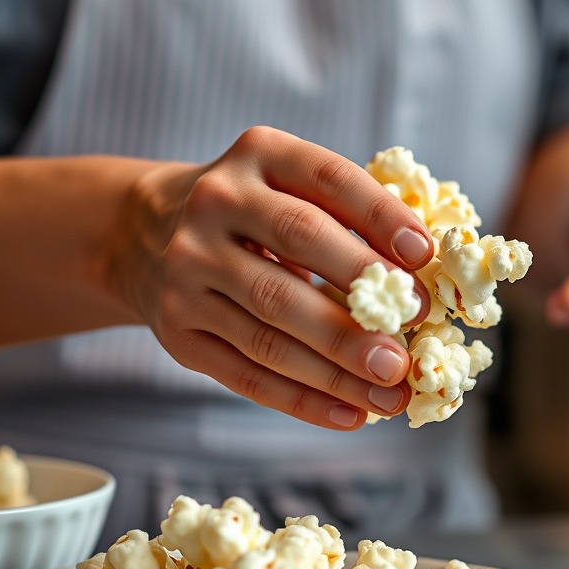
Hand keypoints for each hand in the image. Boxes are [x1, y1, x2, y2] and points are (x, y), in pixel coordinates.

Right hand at [113, 127, 433, 429]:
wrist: (145, 233)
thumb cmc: (251, 212)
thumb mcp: (286, 184)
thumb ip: (347, 216)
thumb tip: (422, 279)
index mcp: (257, 154)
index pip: (327, 178)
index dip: (379, 215)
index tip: (424, 257)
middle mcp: (214, 203)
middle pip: (297, 249)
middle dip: (362, 297)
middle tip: (410, 339)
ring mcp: (188, 269)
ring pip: (272, 325)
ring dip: (338, 367)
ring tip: (392, 393)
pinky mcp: (177, 329)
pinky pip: (245, 372)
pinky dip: (302, 399)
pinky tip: (349, 414)